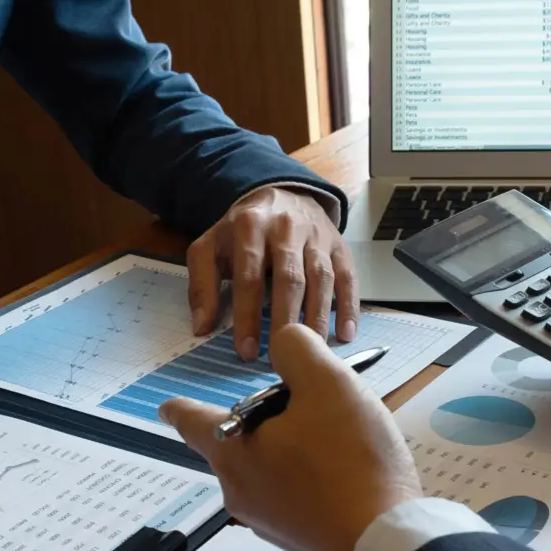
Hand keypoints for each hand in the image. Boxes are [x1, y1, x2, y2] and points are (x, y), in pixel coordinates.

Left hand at [160, 325, 418, 550]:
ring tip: (341, 437)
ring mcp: (268, 521)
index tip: (165, 407)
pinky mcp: (299, 539)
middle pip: (241, 440)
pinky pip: (296, 494)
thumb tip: (284, 345)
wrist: (385, 542)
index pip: (191, 420)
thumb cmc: (351, 460)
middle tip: (309, 404)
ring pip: (271, 467)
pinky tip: (349, 470)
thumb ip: (297, 350)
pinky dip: (313, 476)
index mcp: (232, 451)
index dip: (180, 407)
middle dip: (269, 419)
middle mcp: (239, 491)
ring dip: (296, 446)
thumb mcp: (328, 383)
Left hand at [186, 186, 359, 360]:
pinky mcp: (339, 246)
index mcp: (250, 227)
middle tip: (282, 355)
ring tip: (313, 352)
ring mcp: (317, 236)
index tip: (247, 350)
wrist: (282, 195)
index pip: (249, 277)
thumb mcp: (210, 248)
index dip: (248, 316)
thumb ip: (202, 285)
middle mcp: (286, 228)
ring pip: (321, 278)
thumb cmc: (242, 232)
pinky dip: (349, 305)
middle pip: (289, 279)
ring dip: (317, 317)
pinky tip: (346, 334)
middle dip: (286, 320)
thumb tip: (201, 326)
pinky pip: (348, 277)